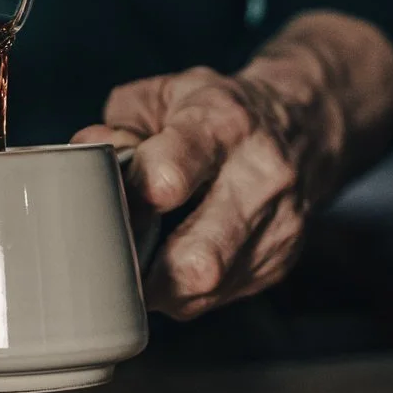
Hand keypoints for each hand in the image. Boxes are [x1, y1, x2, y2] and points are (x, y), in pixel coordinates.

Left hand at [71, 13, 392, 321]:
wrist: (304, 124)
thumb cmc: (218, 111)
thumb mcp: (167, 95)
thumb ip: (120, 125)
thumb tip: (87, 154)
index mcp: (221, 127)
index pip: (170, 175)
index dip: (130, 198)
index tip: (112, 200)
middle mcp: (258, 178)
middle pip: (200, 258)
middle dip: (146, 271)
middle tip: (119, 259)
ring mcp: (277, 227)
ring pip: (209, 288)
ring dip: (162, 287)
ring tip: (142, 261)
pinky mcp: (280, 261)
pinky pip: (220, 297)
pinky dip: (187, 290)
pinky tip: (175, 262)